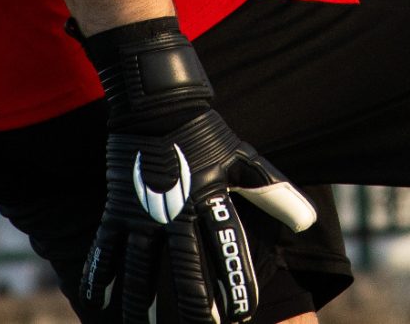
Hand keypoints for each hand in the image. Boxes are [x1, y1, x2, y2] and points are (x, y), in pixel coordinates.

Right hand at [75, 18, 314, 323]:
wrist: (155, 105)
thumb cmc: (205, 136)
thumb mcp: (243, 161)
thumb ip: (274, 194)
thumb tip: (307, 224)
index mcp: (210, 201)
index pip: (228, 252)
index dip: (237, 287)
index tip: (244, 316)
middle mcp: (176, 212)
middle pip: (184, 272)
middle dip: (193, 309)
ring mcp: (142, 214)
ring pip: (140, 272)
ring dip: (142, 307)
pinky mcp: (116, 211)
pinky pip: (105, 252)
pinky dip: (101, 279)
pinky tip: (102, 304)